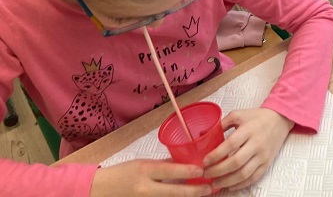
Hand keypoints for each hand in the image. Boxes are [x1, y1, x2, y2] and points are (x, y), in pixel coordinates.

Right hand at [90, 159, 210, 196]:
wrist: (101, 189)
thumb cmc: (124, 173)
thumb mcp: (143, 163)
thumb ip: (164, 164)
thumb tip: (187, 162)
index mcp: (145, 171)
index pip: (169, 171)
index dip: (187, 171)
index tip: (202, 170)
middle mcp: (145, 188)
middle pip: (173, 192)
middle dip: (193, 191)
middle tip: (209, 188)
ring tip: (203, 194)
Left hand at [204, 108, 293, 190]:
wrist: (280, 119)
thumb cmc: (257, 117)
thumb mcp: (239, 115)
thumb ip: (222, 124)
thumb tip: (203, 134)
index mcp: (248, 129)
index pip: (230, 144)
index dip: (216, 155)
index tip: (205, 161)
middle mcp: (257, 143)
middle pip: (236, 162)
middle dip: (218, 171)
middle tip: (206, 174)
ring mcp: (263, 155)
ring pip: (244, 173)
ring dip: (227, 181)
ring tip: (215, 183)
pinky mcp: (267, 163)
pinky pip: (253, 178)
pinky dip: (240, 185)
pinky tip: (229, 186)